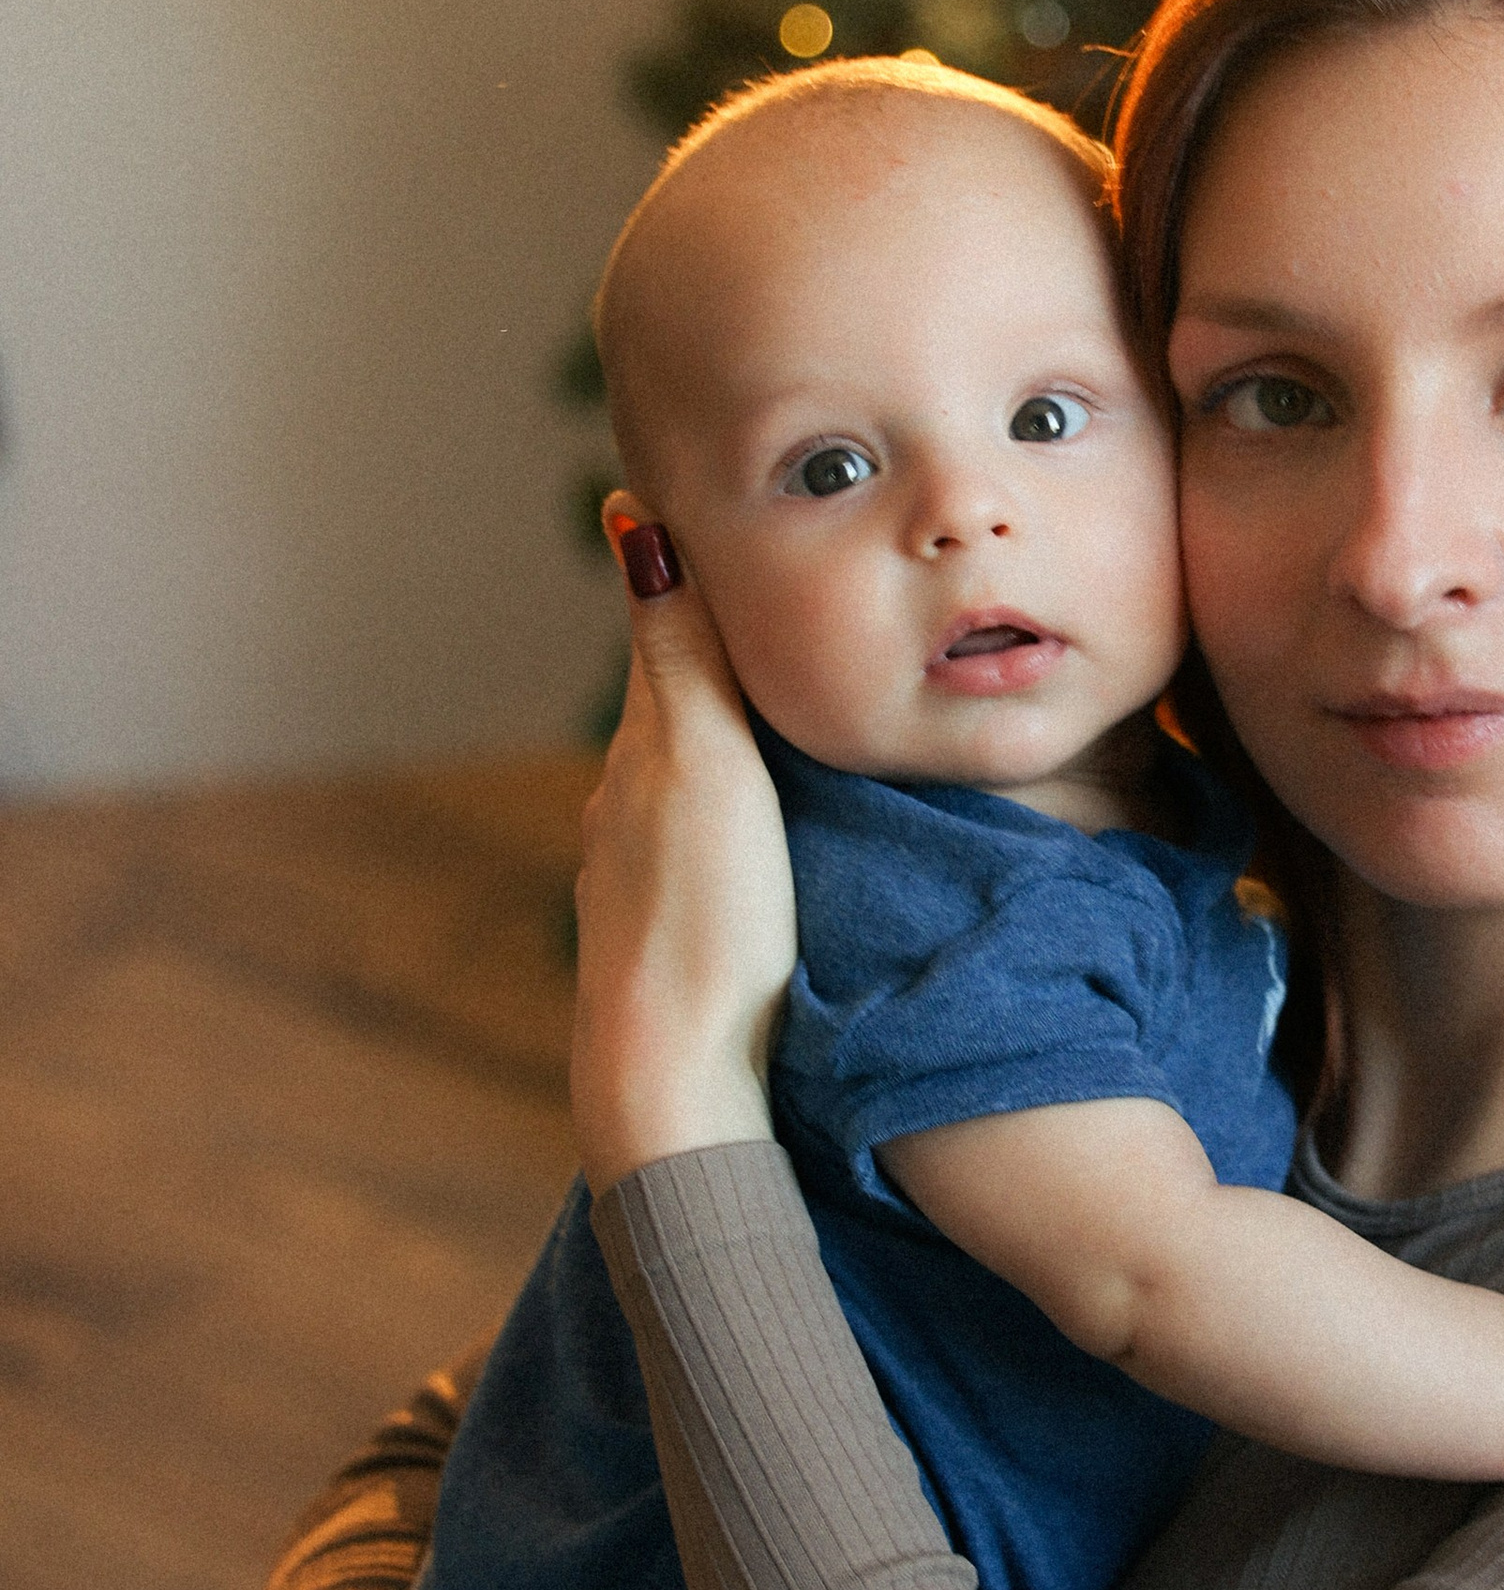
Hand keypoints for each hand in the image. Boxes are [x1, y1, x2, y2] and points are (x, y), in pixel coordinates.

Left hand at [571, 495, 797, 1197]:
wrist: (673, 1083)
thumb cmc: (703, 923)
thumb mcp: (703, 768)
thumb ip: (680, 655)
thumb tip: (628, 517)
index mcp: (643, 756)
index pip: (670, 638)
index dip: (699, 577)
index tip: (717, 506)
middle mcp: (628, 811)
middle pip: (680, 711)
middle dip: (720, 657)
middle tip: (781, 597)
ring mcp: (643, 881)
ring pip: (691, 785)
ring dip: (730, 745)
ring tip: (788, 710)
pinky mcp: (670, 941)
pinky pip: (703, 847)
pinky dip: (732, 815)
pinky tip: (763, 834)